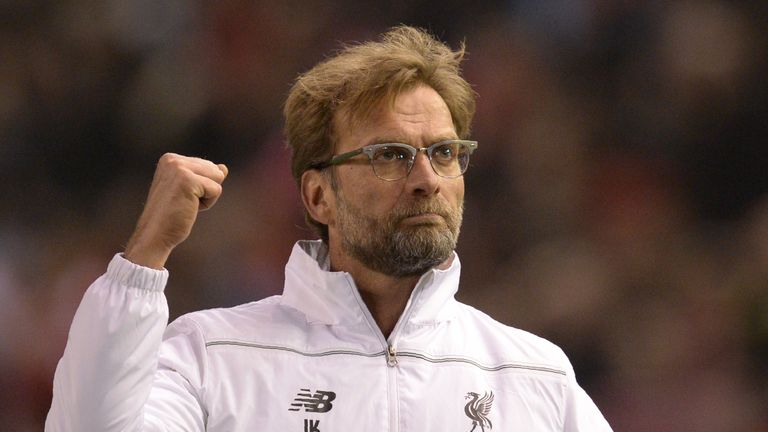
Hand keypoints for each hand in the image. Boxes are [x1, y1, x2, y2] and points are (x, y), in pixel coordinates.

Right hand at [124, 153, 227, 268]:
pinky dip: (207, 204)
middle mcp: (173, 159)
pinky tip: (189, 208)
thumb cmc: (173, 215)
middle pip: (214, 169)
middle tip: (184, 202)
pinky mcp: (188, 180)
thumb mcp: (191, 191)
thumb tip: (224, 168)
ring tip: (186, 204)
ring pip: (217, 177)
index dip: (201, 186)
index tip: (181, 196)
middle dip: (206, 190)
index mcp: (170, 158)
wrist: (156, 234)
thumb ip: (206, 176)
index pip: (207, 165)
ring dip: (207, 197)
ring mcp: (179, 168)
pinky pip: (216, 190)